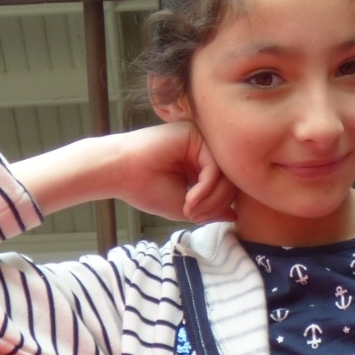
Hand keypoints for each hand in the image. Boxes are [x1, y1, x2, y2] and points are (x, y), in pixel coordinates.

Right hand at [110, 122, 238, 223]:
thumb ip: (210, 209)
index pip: (225, 186)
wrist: (119, 174)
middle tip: (196, 217)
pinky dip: (205, 189)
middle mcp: (202, 150)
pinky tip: (189, 199)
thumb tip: (235, 215)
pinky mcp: (194, 135)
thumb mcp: (184, 206)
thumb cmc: (146, 189)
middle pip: (229, 180)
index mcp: (199, 165)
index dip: (218, 207)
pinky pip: (214, 167)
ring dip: (211, 200)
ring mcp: (199, 141)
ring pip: (225, 175)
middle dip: (216, 205)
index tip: (197, 219)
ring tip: (190, 210)